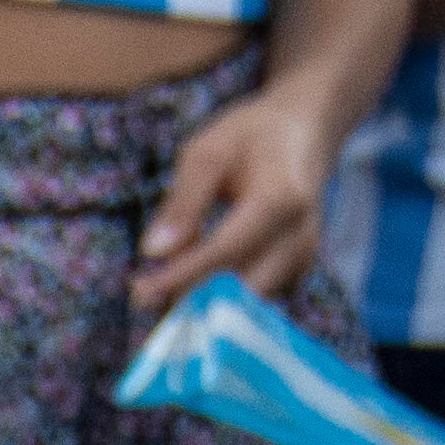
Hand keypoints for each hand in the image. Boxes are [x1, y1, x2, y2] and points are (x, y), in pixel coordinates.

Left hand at [126, 68, 342, 313]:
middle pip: (240, 288)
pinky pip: (253, 302)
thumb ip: (182, 202)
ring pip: (247, 305)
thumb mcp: (208, 152)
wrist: (304, 136)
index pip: (226, 250)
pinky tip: (187, 289)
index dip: (181, 276)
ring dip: (200, 307)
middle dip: (188, 302)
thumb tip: (153, 253)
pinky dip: (218, 302)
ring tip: (157, 297)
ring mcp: (302, 261)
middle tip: (141, 301)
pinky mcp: (295, 276)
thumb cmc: (250, 138)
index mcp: (280, 198)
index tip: (140, 294)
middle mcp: (299, 237)